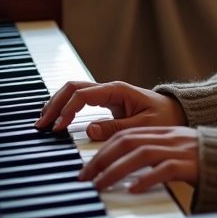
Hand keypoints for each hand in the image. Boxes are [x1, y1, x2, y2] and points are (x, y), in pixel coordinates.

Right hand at [35, 80, 187, 137]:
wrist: (175, 111)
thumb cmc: (163, 117)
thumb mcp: (143, 125)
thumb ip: (117, 128)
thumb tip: (89, 130)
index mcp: (117, 90)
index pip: (83, 95)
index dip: (67, 110)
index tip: (58, 128)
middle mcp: (108, 89)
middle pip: (72, 87)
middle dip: (54, 104)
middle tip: (41, 124)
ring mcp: (105, 94)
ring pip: (73, 91)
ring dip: (56, 103)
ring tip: (43, 121)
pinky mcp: (104, 102)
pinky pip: (79, 99)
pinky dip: (64, 105)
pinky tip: (55, 117)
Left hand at [78, 126, 199, 192]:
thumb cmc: (204, 160)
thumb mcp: (175, 153)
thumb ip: (153, 158)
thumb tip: (126, 175)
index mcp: (162, 132)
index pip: (125, 135)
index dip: (102, 150)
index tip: (87, 169)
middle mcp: (168, 137)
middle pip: (127, 141)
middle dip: (101, 159)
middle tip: (85, 178)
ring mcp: (180, 149)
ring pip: (141, 154)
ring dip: (116, 170)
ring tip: (101, 186)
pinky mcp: (191, 164)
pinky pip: (166, 169)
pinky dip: (147, 179)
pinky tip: (134, 190)